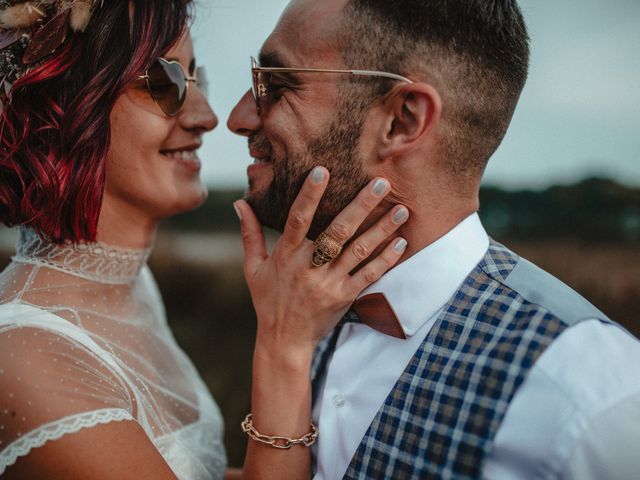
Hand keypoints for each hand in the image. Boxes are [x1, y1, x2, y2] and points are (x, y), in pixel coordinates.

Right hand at [233, 166, 408, 359]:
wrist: (284, 341)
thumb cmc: (268, 301)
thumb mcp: (253, 268)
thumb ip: (251, 234)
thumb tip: (240, 202)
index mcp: (286, 256)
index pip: (297, 220)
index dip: (309, 195)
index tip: (323, 171)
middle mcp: (309, 267)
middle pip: (338, 231)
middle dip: (362, 205)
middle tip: (382, 183)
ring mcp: (329, 283)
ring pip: (359, 251)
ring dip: (382, 230)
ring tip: (402, 210)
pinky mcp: (344, 297)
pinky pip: (369, 275)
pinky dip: (386, 259)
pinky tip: (400, 242)